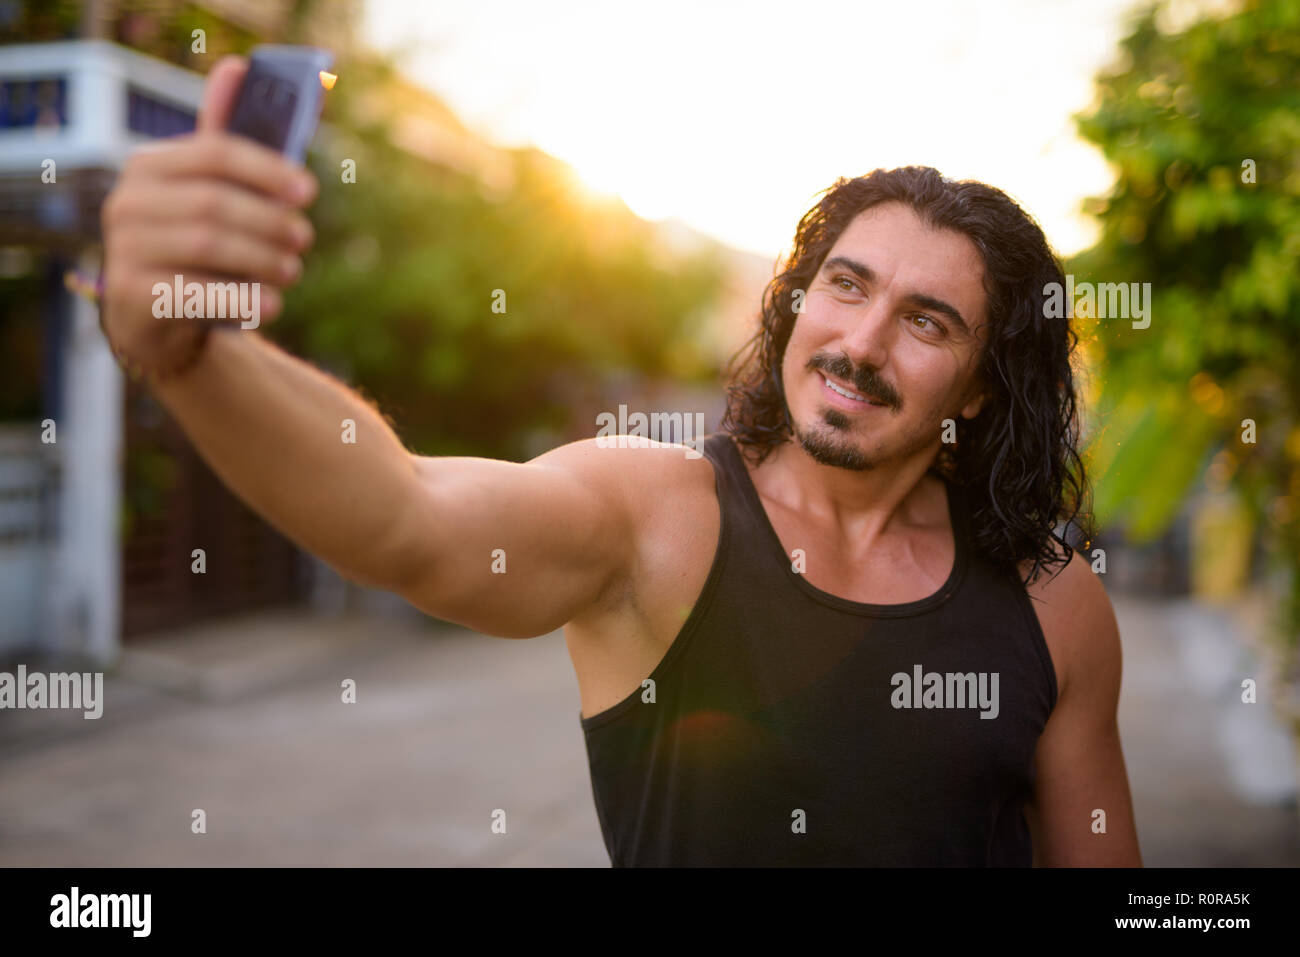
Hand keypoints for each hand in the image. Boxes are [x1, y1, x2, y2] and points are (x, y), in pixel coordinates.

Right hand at [99, 55, 318, 376]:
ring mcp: (124, 249)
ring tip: (291, 269)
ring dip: (263, 259)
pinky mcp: (132, 296)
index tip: (308, 191)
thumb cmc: (197, 244)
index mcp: (150, 166)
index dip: (268, 169)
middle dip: (270, 221)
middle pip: (216, 202)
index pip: (215, 152)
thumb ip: (229, 143)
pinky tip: (273, 304)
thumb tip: (237, 67)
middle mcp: (128, 202)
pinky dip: (242, 298)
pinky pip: (196, 293)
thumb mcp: (213, 194)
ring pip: (209, 244)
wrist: (157, 317)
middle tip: (303, 239)